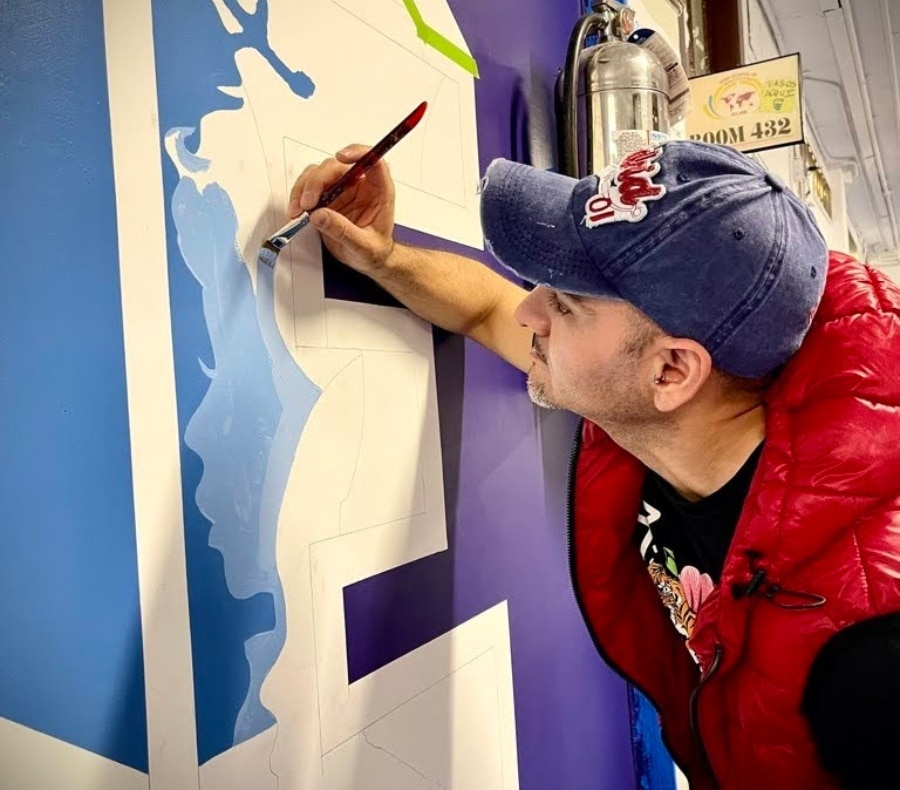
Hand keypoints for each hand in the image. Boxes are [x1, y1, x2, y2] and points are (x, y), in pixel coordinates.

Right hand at [287, 145, 395, 275]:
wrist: (368, 260)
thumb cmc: (374, 251)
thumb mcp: (364, 247)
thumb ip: (344, 231)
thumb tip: (320, 216)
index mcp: (378, 191)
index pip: (373, 161)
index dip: (358, 153)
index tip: (341, 157)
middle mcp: (359, 184)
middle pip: (336, 166)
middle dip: (317, 181)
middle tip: (308, 203)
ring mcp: (341, 188)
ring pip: (319, 173)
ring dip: (304, 188)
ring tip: (298, 210)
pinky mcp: (327, 196)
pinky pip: (309, 186)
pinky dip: (299, 196)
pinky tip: (297, 211)